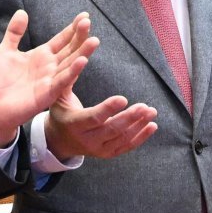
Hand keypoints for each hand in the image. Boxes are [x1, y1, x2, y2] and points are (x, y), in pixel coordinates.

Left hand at [0, 11, 99, 146]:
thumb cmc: (0, 80)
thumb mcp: (5, 51)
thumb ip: (14, 32)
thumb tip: (22, 12)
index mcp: (42, 55)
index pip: (61, 39)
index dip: (72, 28)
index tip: (84, 15)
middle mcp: (50, 66)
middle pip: (69, 49)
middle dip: (79, 36)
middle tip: (88, 22)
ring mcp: (50, 79)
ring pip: (70, 63)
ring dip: (82, 52)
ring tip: (94, 41)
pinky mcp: (48, 93)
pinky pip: (62, 81)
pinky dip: (72, 71)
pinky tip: (82, 61)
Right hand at [43, 89, 157, 161]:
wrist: (60, 141)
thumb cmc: (62, 113)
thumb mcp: (59, 97)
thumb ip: (68, 80)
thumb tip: (80, 58)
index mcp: (75, 124)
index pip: (94, 117)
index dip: (109, 109)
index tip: (124, 98)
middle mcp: (87, 140)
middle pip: (112, 129)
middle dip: (130, 118)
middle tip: (145, 107)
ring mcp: (98, 149)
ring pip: (122, 138)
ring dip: (139, 126)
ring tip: (151, 112)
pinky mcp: (107, 153)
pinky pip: (126, 147)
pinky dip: (141, 137)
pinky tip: (152, 126)